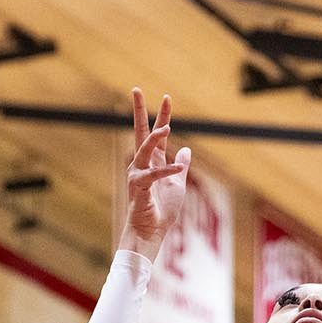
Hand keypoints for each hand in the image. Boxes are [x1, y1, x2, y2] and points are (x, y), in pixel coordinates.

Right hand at [123, 88, 191, 253]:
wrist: (151, 232)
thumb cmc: (162, 211)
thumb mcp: (178, 185)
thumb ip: (180, 166)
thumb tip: (185, 150)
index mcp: (153, 162)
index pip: (158, 134)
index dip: (163, 115)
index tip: (166, 97)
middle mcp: (142, 164)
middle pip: (141, 132)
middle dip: (139, 111)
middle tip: (135, 90)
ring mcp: (137, 174)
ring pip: (144, 150)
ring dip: (155, 139)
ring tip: (166, 127)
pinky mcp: (138, 188)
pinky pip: (153, 176)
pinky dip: (167, 171)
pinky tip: (179, 167)